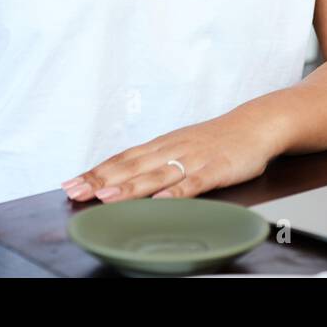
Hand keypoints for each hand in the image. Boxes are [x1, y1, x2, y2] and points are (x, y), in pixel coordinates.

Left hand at [60, 110, 284, 203]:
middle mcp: (171, 150)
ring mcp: (193, 160)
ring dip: (129, 187)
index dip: (95, 171)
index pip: (121, 159)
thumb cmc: (216, 139)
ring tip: (106, 197)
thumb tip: (123, 177)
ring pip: (155, 175)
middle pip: (131, 167)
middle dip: (100, 180)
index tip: (71, 183)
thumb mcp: (180, 146)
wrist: (255, 124)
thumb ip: (155, 162)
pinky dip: (176, 192)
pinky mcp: (215, 170)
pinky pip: (193, 183)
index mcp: (161, 146)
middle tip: (75, 191)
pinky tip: (161, 201)